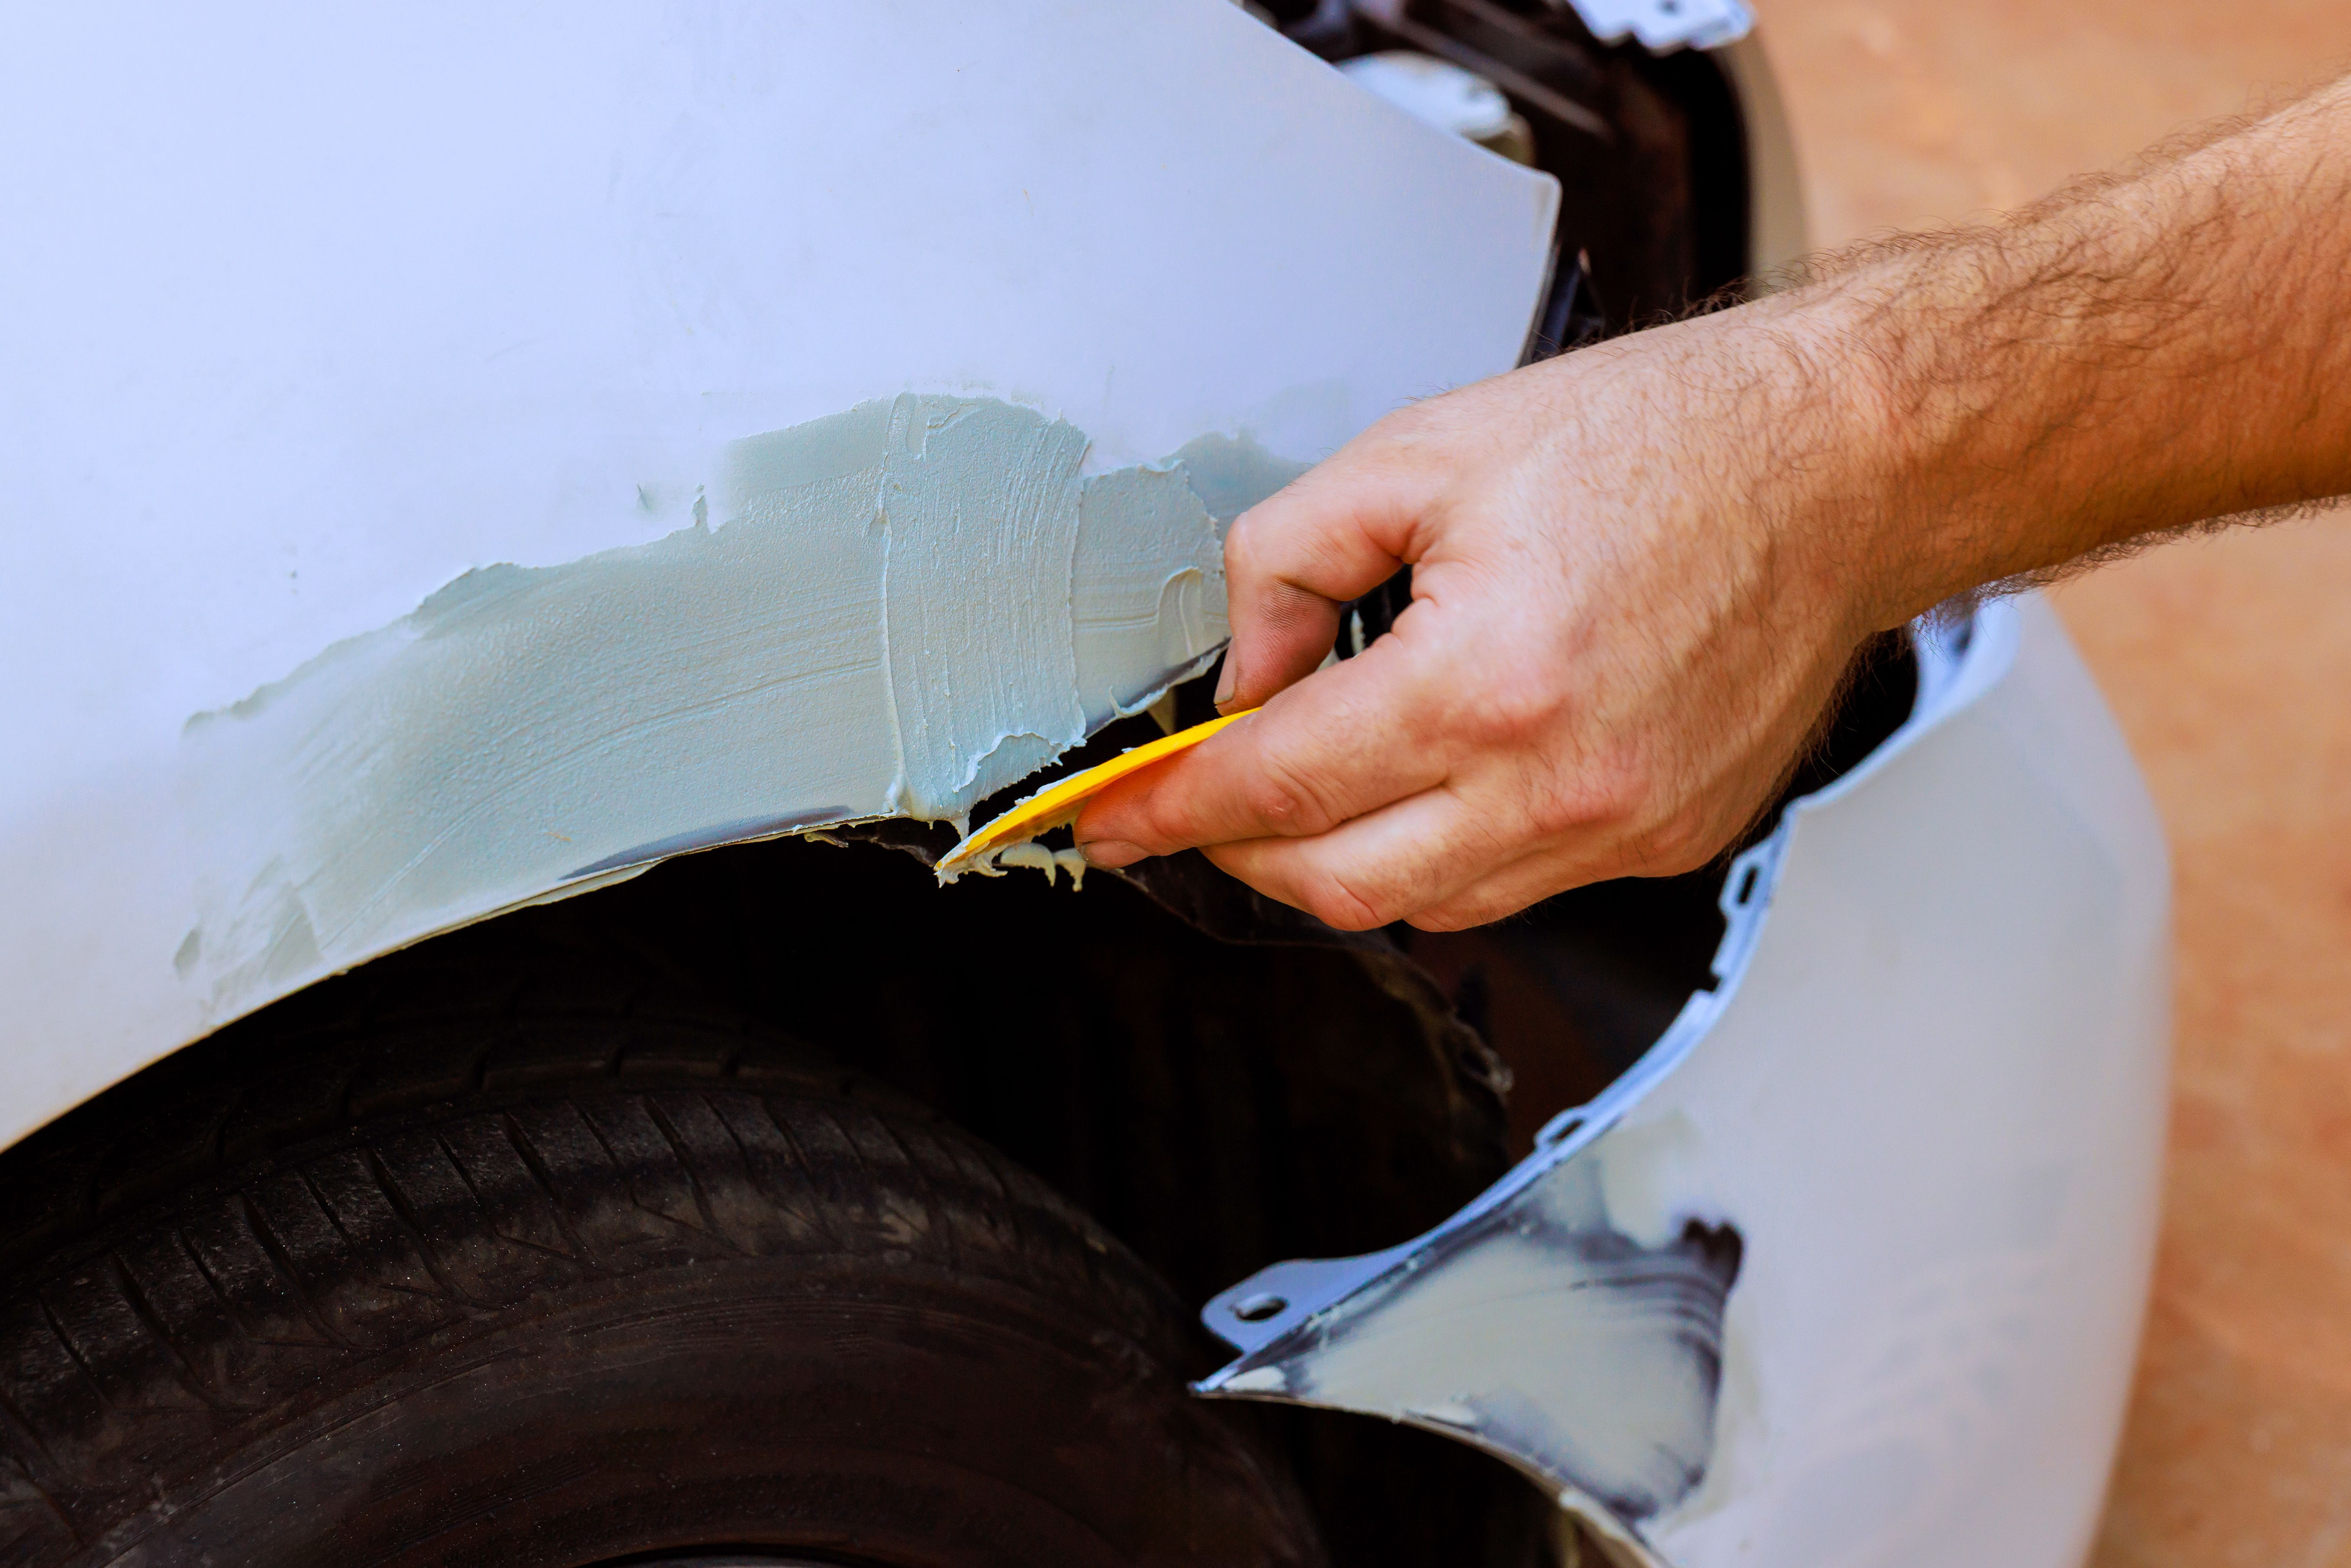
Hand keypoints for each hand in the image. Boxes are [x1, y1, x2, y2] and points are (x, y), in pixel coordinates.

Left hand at [1073, 299, 1906, 930]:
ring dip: (1340, 859)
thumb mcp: (1421, 452)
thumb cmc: (1652, 440)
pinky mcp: (1670, 841)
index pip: (1275, 784)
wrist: (1838, 466)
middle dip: (1239, 852)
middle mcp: (1560, 784)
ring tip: (1305, 788)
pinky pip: (1519, 887)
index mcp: (1487, 682)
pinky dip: (1446, 853)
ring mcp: (1624, 829)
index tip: (1106, 819)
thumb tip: (1236, 676)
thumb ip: (1289, 565)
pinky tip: (1430, 783)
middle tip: (1188, 808)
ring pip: (1426, 905)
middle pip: (1339, 881)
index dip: (1169, 807)